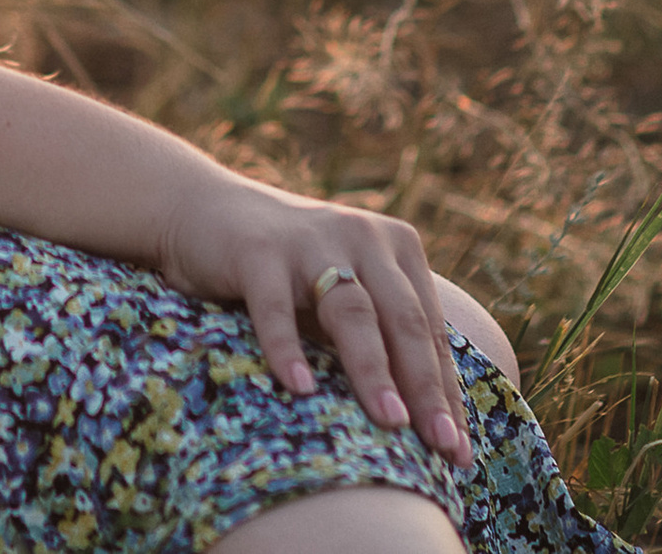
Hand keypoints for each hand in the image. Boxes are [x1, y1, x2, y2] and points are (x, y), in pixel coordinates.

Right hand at [155, 176, 472, 468]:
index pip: (430, 329)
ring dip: (373, 370)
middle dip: (425, 387)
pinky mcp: (256, 250)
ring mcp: (309, 240)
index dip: (446, 392)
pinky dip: (288, 348)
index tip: (460, 453)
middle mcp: (361, 236)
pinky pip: (275, 306)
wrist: (201, 209)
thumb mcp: (342, 293)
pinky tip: (299, 389)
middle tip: (441, 446)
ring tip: (390, 422)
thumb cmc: (286, 272)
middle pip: (403, 320)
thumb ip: (381, 336)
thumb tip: (429, 428)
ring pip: (351, 311)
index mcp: (394, 247)